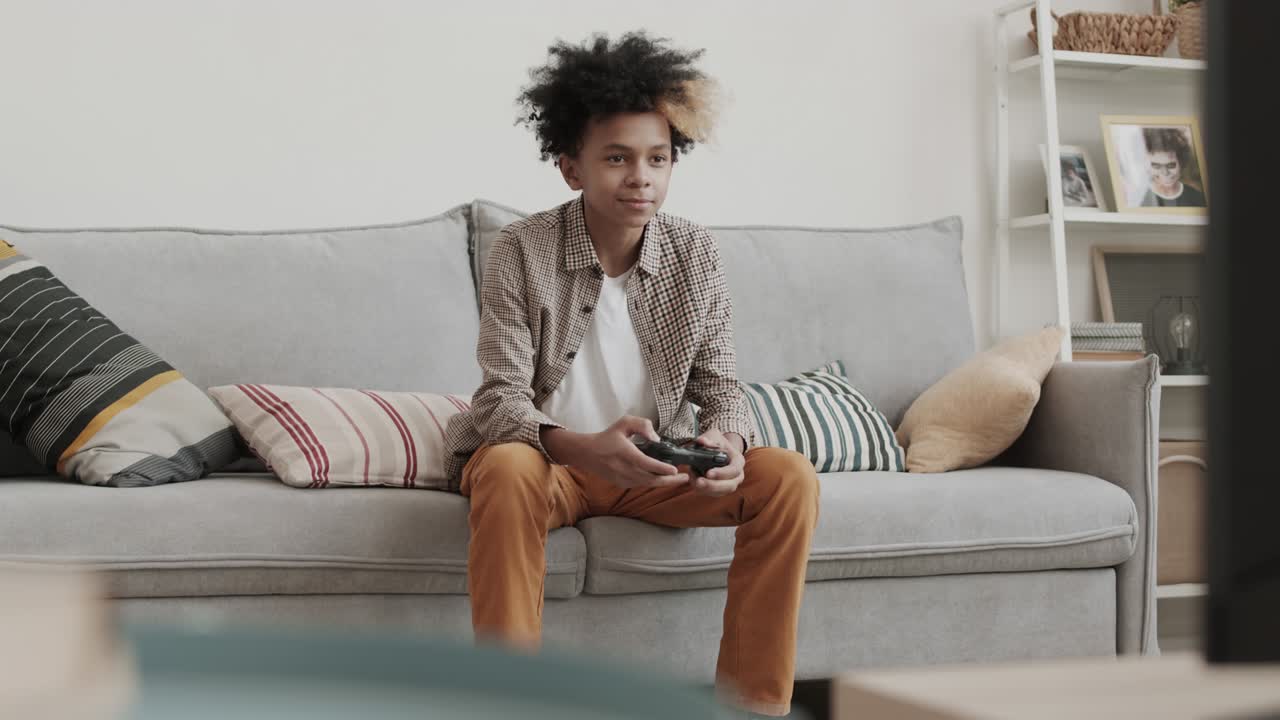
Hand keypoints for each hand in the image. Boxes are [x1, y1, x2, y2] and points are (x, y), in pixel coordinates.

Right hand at [568, 416, 690, 489]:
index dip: (662, 468)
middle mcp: (624, 468)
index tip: (675, 469)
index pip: (646, 463)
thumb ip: (642, 425)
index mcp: (625, 453)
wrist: (587, 453)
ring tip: (679, 479)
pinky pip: (641, 485)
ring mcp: (622, 478)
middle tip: (685, 478)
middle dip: (670, 481)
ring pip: (647, 484)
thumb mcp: (624, 423)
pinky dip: (653, 483)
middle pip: (651, 479)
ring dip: (664, 483)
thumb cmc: (607, 437)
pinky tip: (663, 479)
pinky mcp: (622, 484)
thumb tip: (656, 439)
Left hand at [685, 428, 744, 496]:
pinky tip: (693, 481)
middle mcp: (737, 475)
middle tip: (698, 482)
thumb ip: (708, 438)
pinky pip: (712, 494)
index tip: (708, 473)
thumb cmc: (718, 443)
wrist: (719, 449)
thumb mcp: (714, 436)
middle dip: (713, 486)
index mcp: (738, 461)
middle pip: (729, 486)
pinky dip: (702, 490)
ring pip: (720, 492)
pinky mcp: (720, 489)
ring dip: (705, 489)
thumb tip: (702, 441)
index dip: (722, 473)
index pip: (734, 470)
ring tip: (692, 480)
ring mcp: (729, 484)